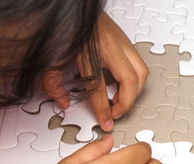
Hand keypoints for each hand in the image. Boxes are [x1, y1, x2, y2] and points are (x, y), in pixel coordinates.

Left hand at [42, 11, 147, 131]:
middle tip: (116, 111)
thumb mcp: (52, 55)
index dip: (104, 109)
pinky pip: (139, 64)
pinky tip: (124, 83)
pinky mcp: (126, 40)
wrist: (73, 6)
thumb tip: (62, 101)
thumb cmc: (67, 25)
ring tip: (121, 99)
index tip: (107, 121)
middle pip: (131, 81)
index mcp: (89, 52)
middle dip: (127, 102)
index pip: (100, 88)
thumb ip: (52, 81)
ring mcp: (121, 43)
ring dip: (136, 91)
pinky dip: (136, 79)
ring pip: (142, 72)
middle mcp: (110, 48)